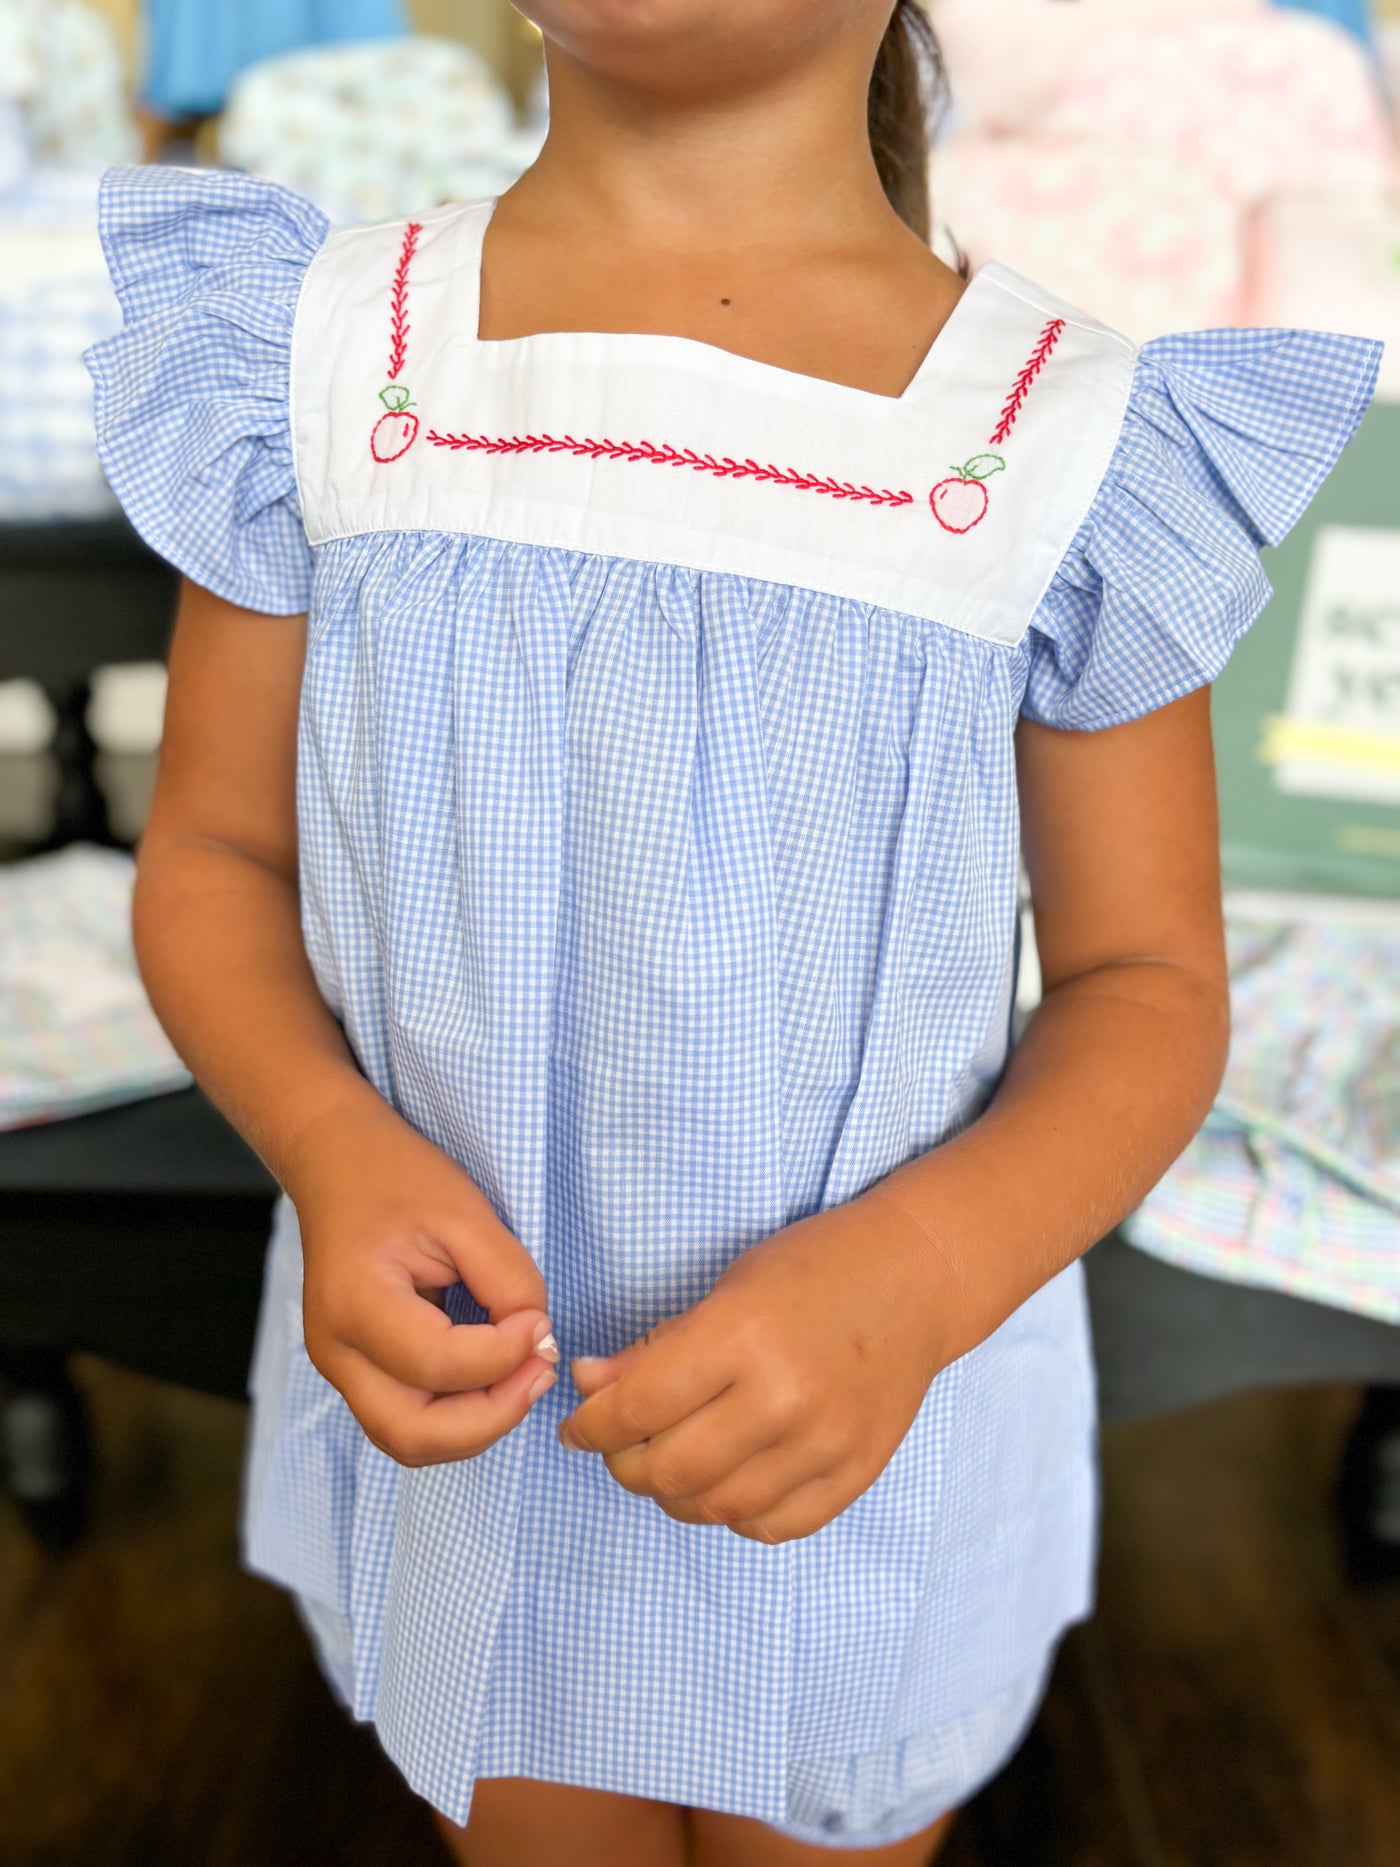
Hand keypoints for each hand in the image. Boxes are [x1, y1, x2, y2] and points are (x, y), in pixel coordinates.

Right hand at [285, 1094, 559, 1467]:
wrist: (336, 1164)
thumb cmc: (398, 1178)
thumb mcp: (467, 1213)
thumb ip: (508, 1280)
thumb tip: (538, 1341)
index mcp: (355, 1302)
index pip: (437, 1364)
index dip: (504, 1355)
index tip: (541, 1323)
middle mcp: (335, 1350)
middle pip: (413, 1435)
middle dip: (490, 1418)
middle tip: (539, 1373)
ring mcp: (339, 1367)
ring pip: (409, 1442)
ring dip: (476, 1427)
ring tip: (523, 1377)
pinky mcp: (355, 1371)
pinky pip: (407, 1421)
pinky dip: (457, 1418)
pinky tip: (494, 1378)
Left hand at [556, 1191, 945, 1544]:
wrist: (916, 1279)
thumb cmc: (812, 1269)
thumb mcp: (725, 1288)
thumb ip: (655, 1348)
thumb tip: (588, 1387)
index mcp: (740, 1337)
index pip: (634, 1409)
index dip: (589, 1426)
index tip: (576, 1425)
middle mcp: (782, 1398)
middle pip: (667, 1470)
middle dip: (623, 1464)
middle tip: (618, 1445)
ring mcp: (823, 1443)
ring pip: (714, 1507)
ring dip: (672, 1493)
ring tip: (667, 1462)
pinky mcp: (854, 1473)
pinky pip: (771, 1525)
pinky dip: (733, 1513)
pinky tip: (726, 1479)